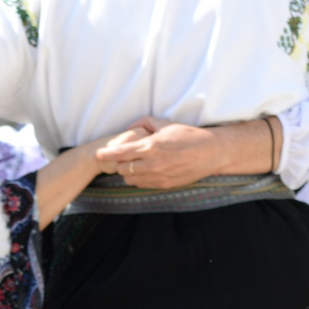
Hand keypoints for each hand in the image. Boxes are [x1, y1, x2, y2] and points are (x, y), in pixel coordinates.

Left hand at [93, 116, 268, 191]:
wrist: (211, 153)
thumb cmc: (189, 136)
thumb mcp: (167, 124)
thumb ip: (146, 123)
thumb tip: (132, 126)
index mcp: (152, 147)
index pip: (121, 153)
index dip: (107, 155)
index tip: (97, 155)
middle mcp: (153, 164)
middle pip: (122, 169)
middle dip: (119, 164)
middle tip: (121, 158)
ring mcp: (158, 176)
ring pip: (131, 180)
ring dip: (128, 173)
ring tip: (134, 165)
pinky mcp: (164, 185)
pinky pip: (143, 185)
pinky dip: (139, 179)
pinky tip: (144, 172)